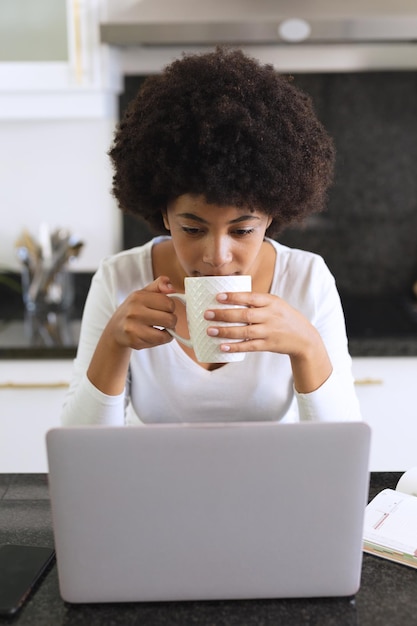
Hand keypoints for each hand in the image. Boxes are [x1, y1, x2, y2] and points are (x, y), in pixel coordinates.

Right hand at [104, 275, 177, 350]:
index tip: (165, 309)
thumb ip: (159, 285)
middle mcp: (134, 312)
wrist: (115, 328)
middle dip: (171, 321)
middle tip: (165, 320)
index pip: (169, 303)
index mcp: (138, 297)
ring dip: (168, 333)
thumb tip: (172, 288)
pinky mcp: (135, 342)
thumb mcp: (144, 292)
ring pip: (165, 335)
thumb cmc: (134, 309)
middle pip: (170, 319)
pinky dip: (159, 340)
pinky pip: (157, 343)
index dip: (171, 307)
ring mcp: (133, 328)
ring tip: (162, 329)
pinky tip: (153, 335)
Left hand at [204, 291, 331, 392]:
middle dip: (224, 314)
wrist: (304, 338)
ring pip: (245, 332)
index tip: (218, 296)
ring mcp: (270, 331)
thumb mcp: (275, 304)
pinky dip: (235, 347)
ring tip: (210, 330)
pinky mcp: (269, 345)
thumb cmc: (284, 318)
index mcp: (272, 302)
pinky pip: (249, 347)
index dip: (234, 297)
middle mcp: (271, 316)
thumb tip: (228, 298)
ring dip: (226, 331)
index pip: (250, 297)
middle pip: (245, 315)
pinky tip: (223, 346)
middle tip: (207, 314)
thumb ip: (256, 301)